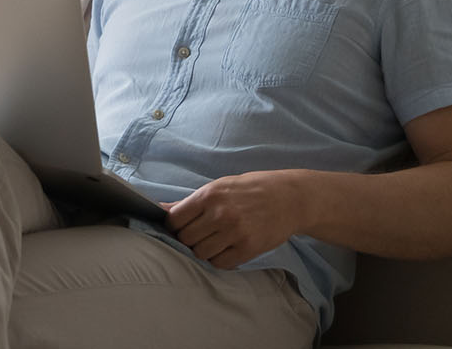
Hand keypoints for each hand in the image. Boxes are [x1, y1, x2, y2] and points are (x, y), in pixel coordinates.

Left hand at [164, 171, 306, 269]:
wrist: (290, 198)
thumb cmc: (251, 190)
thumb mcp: (220, 187)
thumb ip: (191, 202)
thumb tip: (160, 210)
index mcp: (210, 195)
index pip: (174, 219)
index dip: (173, 226)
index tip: (180, 227)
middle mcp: (220, 214)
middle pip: (185, 238)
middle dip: (188, 239)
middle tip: (201, 234)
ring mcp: (234, 232)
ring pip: (201, 253)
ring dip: (204, 250)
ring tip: (216, 240)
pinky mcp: (248, 248)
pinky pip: (220, 263)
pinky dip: (219, 259)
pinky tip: (227, 249)